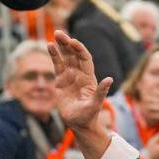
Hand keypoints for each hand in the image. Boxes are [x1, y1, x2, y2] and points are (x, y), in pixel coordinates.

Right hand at [49, 31, 113, 158]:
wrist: (79, 124)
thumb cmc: (89, 116)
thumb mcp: (95, 105)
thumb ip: (101, 92)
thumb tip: (109, 79)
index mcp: (89, 78)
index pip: (84, 58)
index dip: (79, 49)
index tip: (72, 42)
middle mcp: (80, 74)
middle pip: (74, 54)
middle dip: (68, 43)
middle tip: (59, 33)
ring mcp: (70, 76)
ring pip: (65, 57)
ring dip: (61, 46)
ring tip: (55, 35)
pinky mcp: (60, 80)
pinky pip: (57, 65)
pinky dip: (54, 55)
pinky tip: (50, 46)